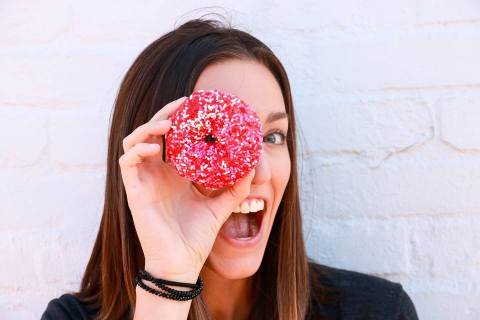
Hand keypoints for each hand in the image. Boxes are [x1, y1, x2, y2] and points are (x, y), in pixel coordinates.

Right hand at [118, 96, 254, 280]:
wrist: (181, 264)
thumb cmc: (196, 237)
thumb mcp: (220, 206)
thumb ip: (235, 188)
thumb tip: (253, 167)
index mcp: (175, 174)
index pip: (174, 138)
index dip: (181, 119)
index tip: (198, 105)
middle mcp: (157, 173)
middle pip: (154, 132)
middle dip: (166, 114)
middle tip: (184, 104)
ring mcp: (144, 180)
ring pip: (135, 141)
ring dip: (149, 127)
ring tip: (169, 124)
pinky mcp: (134, 191)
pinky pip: (127, 161)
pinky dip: (137, 149)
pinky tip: (157, 148)